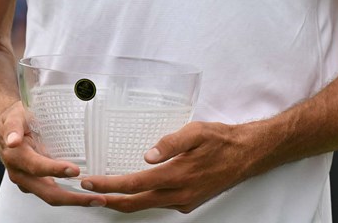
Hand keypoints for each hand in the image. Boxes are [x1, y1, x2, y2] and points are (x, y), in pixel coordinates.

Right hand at [0, 100, 106, 207]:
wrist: (3, 129)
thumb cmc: (14, 120)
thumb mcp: (14, 117)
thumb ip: (13, 128)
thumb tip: (13, 141)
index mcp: (17, 157)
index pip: (37, 167)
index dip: (55, 170)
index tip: (75, 171)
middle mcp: (21, 174)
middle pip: (48, 192)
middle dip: (73, 198)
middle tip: (97, 198)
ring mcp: (28, 182)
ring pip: (52, 196)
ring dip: (75, 200)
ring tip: (98, 199)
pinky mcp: (35, 184)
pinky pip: (53, 192)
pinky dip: (71, 195)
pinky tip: (88, 193)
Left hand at [80, 120, 252, 212]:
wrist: (247, 154)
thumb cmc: (222, 141)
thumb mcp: (197, 132)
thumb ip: (171, 143)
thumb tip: (148, 154)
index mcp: (177, 175)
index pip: (134, 184)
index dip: (109, 185)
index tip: (90, 181)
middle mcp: (178, 194)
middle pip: (135, 204)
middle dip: (109, 199)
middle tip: (90, 193)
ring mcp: (184, 201)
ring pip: (147, 205)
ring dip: (126, 201)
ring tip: (109, 192)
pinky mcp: (189, 203)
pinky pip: (161, 204)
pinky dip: (145, 199)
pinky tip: (141, 189)